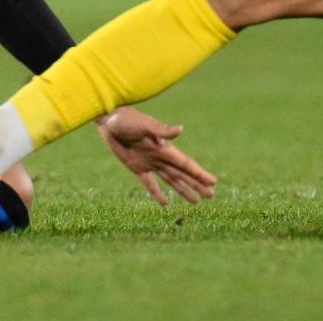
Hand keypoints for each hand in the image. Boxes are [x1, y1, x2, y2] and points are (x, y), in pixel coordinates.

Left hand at [97, 106, 217, 206]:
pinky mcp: (137, 167)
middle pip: (182, 175)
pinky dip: (157, 194)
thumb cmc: (127, 120)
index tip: (213, 182)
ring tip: (195, 201)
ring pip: (171, 180)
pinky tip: (165, 203)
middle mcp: (160, 157)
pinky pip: (150, 184)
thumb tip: (181, 129)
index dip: (199, 174)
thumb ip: (162, 130)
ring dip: (183, 190)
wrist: (110, 119)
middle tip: (211, 196)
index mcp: (165, 149)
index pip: (186, 164)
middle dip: (197, 185)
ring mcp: (150, 163)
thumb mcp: (145, 125)